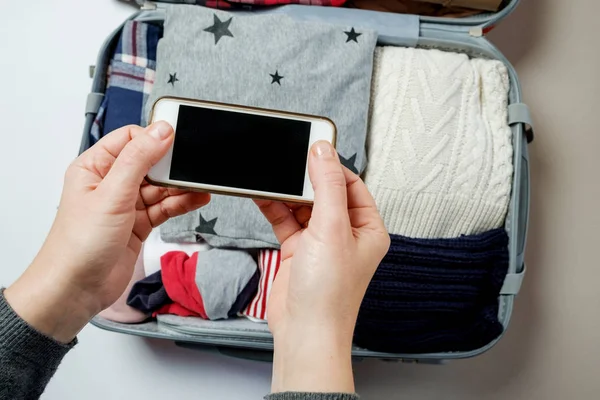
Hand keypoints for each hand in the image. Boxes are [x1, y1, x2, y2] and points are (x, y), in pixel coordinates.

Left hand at [5, 122, 209, 342]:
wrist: (76, 289)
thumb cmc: (79, 244)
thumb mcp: (112, 194)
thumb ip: (138, 160)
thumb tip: (160, 131)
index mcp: (95, 167)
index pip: (129, 139)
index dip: (154, 138)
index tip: (177, 140)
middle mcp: (110, 183)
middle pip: (149, 163)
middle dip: (172, 165)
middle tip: (193, 165)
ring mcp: (126, 205)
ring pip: (160, 187)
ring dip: (180, 186)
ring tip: (202, 184)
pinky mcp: (138, 224)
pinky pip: (164, 207)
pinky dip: (181, 203)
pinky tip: (197, 198)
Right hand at [256, 141, 389, 392]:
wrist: (304, 333)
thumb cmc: (329, 293)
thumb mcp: (332, 229)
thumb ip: (327, 186)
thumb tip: (324, 150)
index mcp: (367, 228)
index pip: (351, 184)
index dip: (332, 165)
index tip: (312, 146)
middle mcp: (346, 234)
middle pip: (325, 192)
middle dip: (306, 177)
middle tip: (287, 158)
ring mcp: (321, 243)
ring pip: (303, 206)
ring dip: (287, 192)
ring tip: (271, 174)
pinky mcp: (298, 251)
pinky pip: (286, 221)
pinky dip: (275, 208)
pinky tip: (262, 194)